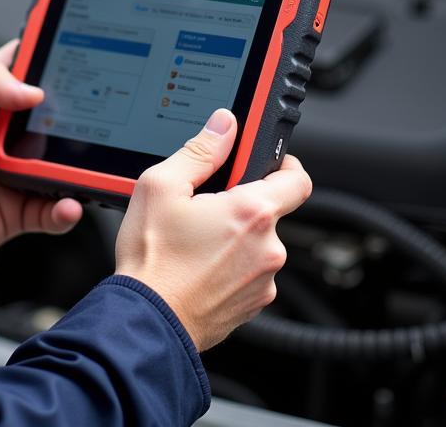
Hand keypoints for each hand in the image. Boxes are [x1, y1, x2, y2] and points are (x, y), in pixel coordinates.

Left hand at [0, 40, 82, 267]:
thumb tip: (34, 89)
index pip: (26, 76)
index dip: (48, 65)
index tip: (73, 58)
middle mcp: (8, 138)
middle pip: (54, 121)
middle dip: (74, 118)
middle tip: (88, 116)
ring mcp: (17, 174)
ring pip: (61, 166)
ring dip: (77, 167)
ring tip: (81, 165)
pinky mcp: (20, 211)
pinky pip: (54, 211)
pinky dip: (66, 210)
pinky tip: (67, 203)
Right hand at [115, 109, 310, 351]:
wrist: (147, 322)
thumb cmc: (153, 260)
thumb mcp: (161, 186)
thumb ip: (200, 150)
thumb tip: (224, 124)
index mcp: (253, 212)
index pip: (298, 178)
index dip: (285, 164)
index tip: (265, 162)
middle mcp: (269, 248)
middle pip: (271, 211)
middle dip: (242, 204)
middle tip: (206, 205)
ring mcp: (264, 280)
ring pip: (258, 243)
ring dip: (236, 237)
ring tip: (195, 241)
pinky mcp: (254, 305)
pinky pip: (251, 272)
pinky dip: (232, 265)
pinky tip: (199, 265)